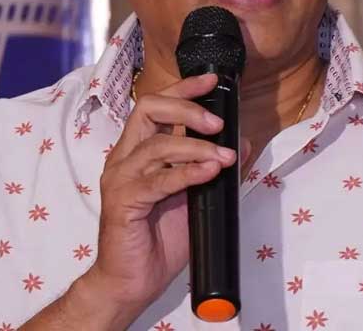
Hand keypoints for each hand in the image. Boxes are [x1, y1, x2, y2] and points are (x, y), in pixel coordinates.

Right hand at [80, 73, 244, 324]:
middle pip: (149, 110)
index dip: (183, 89)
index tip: (211, 81)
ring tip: (223, 157)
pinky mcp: (122, 202)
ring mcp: (120, 179)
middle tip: (217, 122)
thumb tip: (242, 144)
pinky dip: (187, 173)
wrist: (131, 282)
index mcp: (137, 152)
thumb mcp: (196, 199)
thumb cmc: (157, 241)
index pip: (156, 105)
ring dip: (196, 147)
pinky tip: (209, 171)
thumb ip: (214, 169)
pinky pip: (158, 180)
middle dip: (187, 109)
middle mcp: (124, 159)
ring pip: (157, 145)